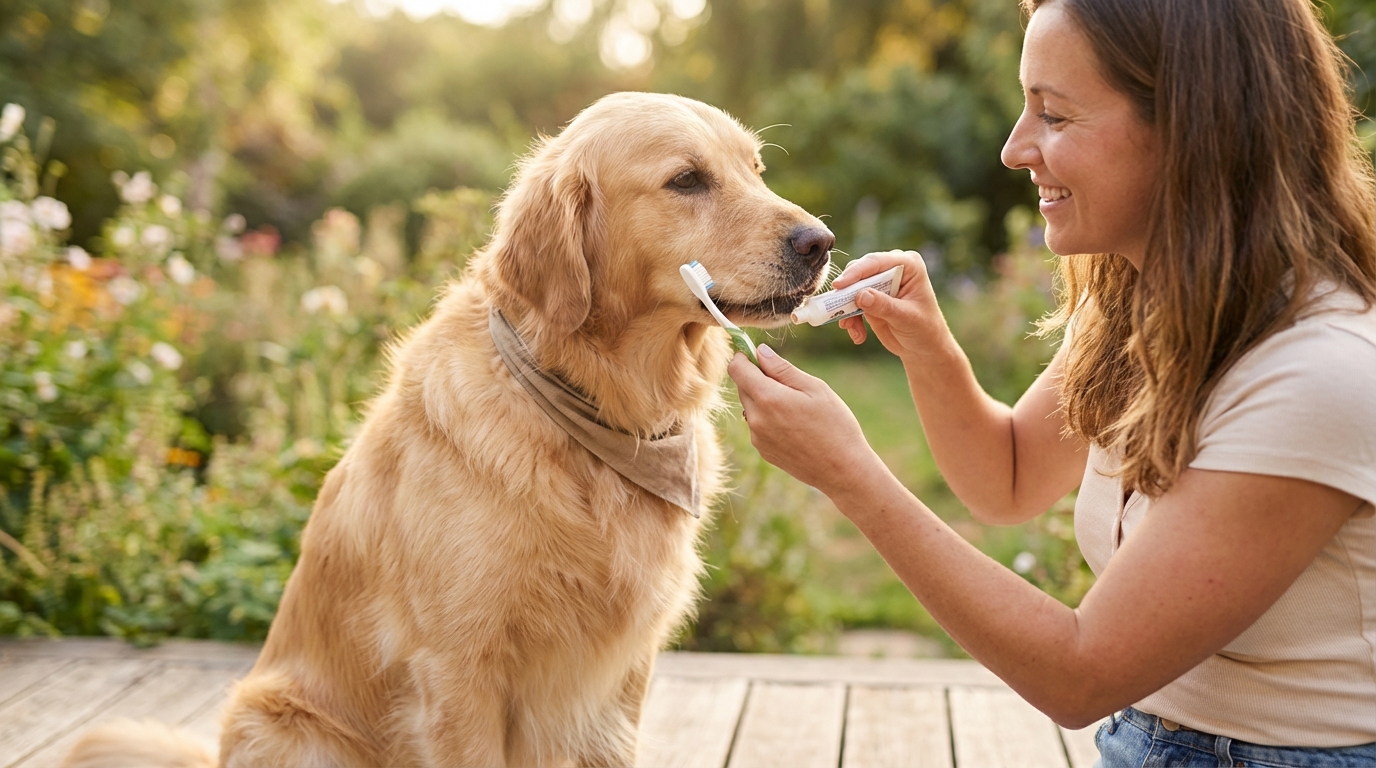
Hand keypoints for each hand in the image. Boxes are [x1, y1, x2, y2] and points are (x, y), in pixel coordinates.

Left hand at [727, 345, 883, 497]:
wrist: (843, 470)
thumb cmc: (835, 425)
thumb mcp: (815, 388)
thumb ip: (783, 369)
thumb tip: (760, 351)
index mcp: (768, 398)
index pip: (736, 369)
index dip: (744, 356)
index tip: (757, 354)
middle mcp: (755, 419)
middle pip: (742, 387)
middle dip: (758, 378)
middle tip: (789, 383)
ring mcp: (757, 438)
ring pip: (750, 407)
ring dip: (764, 400)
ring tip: (797, 409)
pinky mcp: (763, 451)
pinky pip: (758, 425)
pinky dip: (769, 419)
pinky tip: (795, 426)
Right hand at [834, 250, 949, 361]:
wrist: (923, 348)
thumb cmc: (924, 329)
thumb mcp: (906, 318)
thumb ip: (884, 306)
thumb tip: (860, 295)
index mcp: (908, 265)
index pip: (877, 263)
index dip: (856, 272)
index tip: (838, 286)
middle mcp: (891, 269)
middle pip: (860, 272)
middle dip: (847, 292)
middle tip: (836, 309)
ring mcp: (879, 283)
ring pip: (850, 288)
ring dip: (846, 309)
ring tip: (851, 329)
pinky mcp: (868, 298)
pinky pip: (849, 304)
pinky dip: (849, 319)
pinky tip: (859, 336)